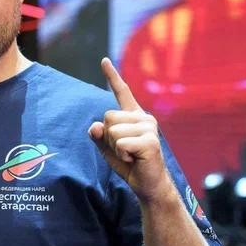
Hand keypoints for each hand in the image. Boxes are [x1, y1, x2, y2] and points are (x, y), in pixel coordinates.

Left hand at [87, 58, 171, 201]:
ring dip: (115, 147)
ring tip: (130, 155)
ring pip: (112, 131)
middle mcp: (143, 118)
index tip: (103, 60)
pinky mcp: (150, 141)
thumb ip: (99, 136)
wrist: (149, 185)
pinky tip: (134, 160)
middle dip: (108, 137)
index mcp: (134, 117)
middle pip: (107, 117)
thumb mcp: (108, 149)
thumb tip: (94, 126)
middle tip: (123, 150)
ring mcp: (149, 128)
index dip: (112, 76)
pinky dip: (122, 155)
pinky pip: (120, 144)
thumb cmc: (130, 165)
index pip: (122, 92)